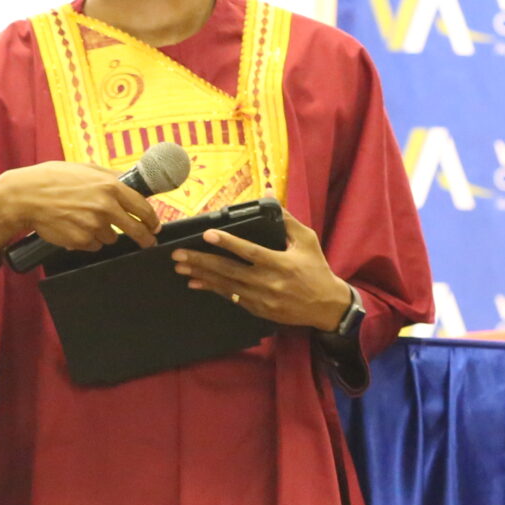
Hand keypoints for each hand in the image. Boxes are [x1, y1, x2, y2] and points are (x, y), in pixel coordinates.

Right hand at [0, 161, 164, 254]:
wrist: (26, 196)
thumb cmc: (53, 179)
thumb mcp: (85, 169)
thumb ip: (110, 176)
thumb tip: (132, 180)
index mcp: (110, 187)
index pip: (142, 207)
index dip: (152, 219)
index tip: (155, 225)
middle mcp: (105, 207)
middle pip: (136, 229)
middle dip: (145, 238)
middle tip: (148, 242)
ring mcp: (93, 226)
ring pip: (111, 238)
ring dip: (105, 233)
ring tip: (86, 220)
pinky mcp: (81, 241)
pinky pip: (94, 245)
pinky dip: (88, 239)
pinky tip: (75, 226)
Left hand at [169, 210, 355, 331]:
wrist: (326, 306)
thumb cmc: (316, 269)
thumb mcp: (307, 240)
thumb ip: (286, 219)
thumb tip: (268, 194)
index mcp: (280, 264)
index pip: (249, 252)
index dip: (228, 243)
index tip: (207, 234)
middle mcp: (268, 283)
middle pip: (229, 271)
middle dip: (201, 262)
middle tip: (178, 255)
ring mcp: (261, 299)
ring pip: (225, 286)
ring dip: (201, 276)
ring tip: (181, 268)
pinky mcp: (258, 310)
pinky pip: (231, 298)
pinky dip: (213, 290)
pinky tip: (196, 283)